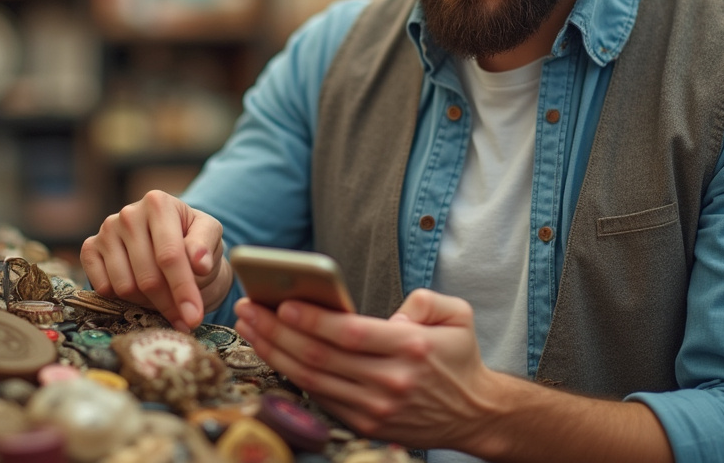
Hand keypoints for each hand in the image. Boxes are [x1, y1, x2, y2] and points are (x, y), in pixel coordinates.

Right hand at [80, 190, 231, 330]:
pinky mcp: (90, 249)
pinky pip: (102, 288)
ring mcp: (106, 231)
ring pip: (124, 287)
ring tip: (164, 300)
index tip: (194, 318)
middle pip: (147, 276)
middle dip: (169, 305)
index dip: (183, 290)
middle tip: (184, 321)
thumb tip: (200, 263)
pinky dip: (122, 300)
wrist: (170, 242)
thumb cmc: (192, 239)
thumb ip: (206, 246)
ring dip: (147, 304)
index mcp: (158, 204)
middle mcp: (128, 214)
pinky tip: (140, 294)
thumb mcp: (210, 236)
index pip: (170, 256)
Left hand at [233, 288, 499, 451]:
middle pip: (320, 356)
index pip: (349, 333)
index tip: (281, 302)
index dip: (311, 319)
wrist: (474, 413)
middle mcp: (391, 382)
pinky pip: (320, 398)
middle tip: (249, 309)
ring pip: (312, 379)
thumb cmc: (458, 357)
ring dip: (274, 353)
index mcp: (411, 348)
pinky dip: (291, 376)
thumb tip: (385, 314)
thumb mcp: (456, 315)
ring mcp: (376, 408)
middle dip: (277, 331)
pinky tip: (273, 354)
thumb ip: (424, 300)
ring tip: (251, 328)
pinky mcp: (366, 424)